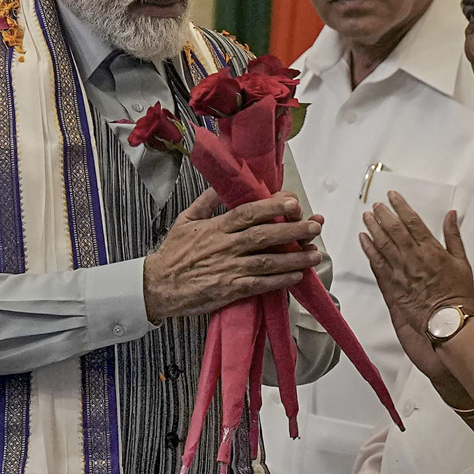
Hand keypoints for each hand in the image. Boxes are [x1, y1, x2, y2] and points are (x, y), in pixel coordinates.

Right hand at [143, 188, 322, 320]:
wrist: (156, 287)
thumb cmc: (172, 253)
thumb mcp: (185, 220)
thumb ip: (206, 201)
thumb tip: (222, 184)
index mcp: (216, 227)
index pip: (248, 212)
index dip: (272, 206)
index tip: (294, 202)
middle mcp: (225, 246)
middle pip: (265, 235)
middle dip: (293, 230)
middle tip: (315, 226)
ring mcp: (229, 269)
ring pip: (268, 261)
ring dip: (294, 257)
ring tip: (316, 254)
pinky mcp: (230, 290)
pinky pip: (260, 284)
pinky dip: (280, 280)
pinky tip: (296, 276)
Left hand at [359, 191, 473, 337]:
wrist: (447, 321)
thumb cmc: (457, 295)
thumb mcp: (462, 261)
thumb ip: (453, 236)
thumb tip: (451, 215)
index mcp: (431, 249)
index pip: (412, 221)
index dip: (401, 206)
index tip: (393, 196)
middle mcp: (413, 257)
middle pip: (393, 229)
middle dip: (383, 214)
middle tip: (376, 205)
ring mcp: (400, 270)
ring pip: (382, 243)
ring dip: (373, 227)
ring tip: (367, 217)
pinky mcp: (391, 284)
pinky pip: (376, 263)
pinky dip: (368, 249)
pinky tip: (364, 240)